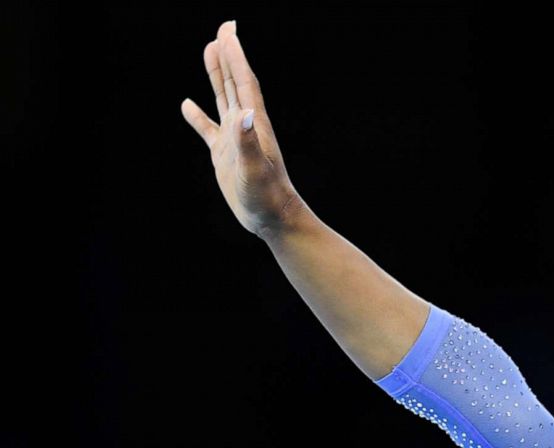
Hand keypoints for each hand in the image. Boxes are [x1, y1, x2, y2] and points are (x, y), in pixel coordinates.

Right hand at [180, 21, 305, 236]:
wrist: (272, 218)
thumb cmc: (267, 196)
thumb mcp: (255, 169)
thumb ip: (247, 141)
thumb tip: (242, 112)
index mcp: (254, 123)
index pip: (243, 81)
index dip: (235, 55)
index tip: (228, 31)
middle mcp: (245, 125)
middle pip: (234, 81)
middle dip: (228, 55)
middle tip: (223, 29)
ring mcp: (234, 139)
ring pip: (222, 98)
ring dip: (215, 75)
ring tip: (209, 50)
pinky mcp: (224, 155)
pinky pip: (207, 130)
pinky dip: (197, 116)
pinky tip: (186, 105)